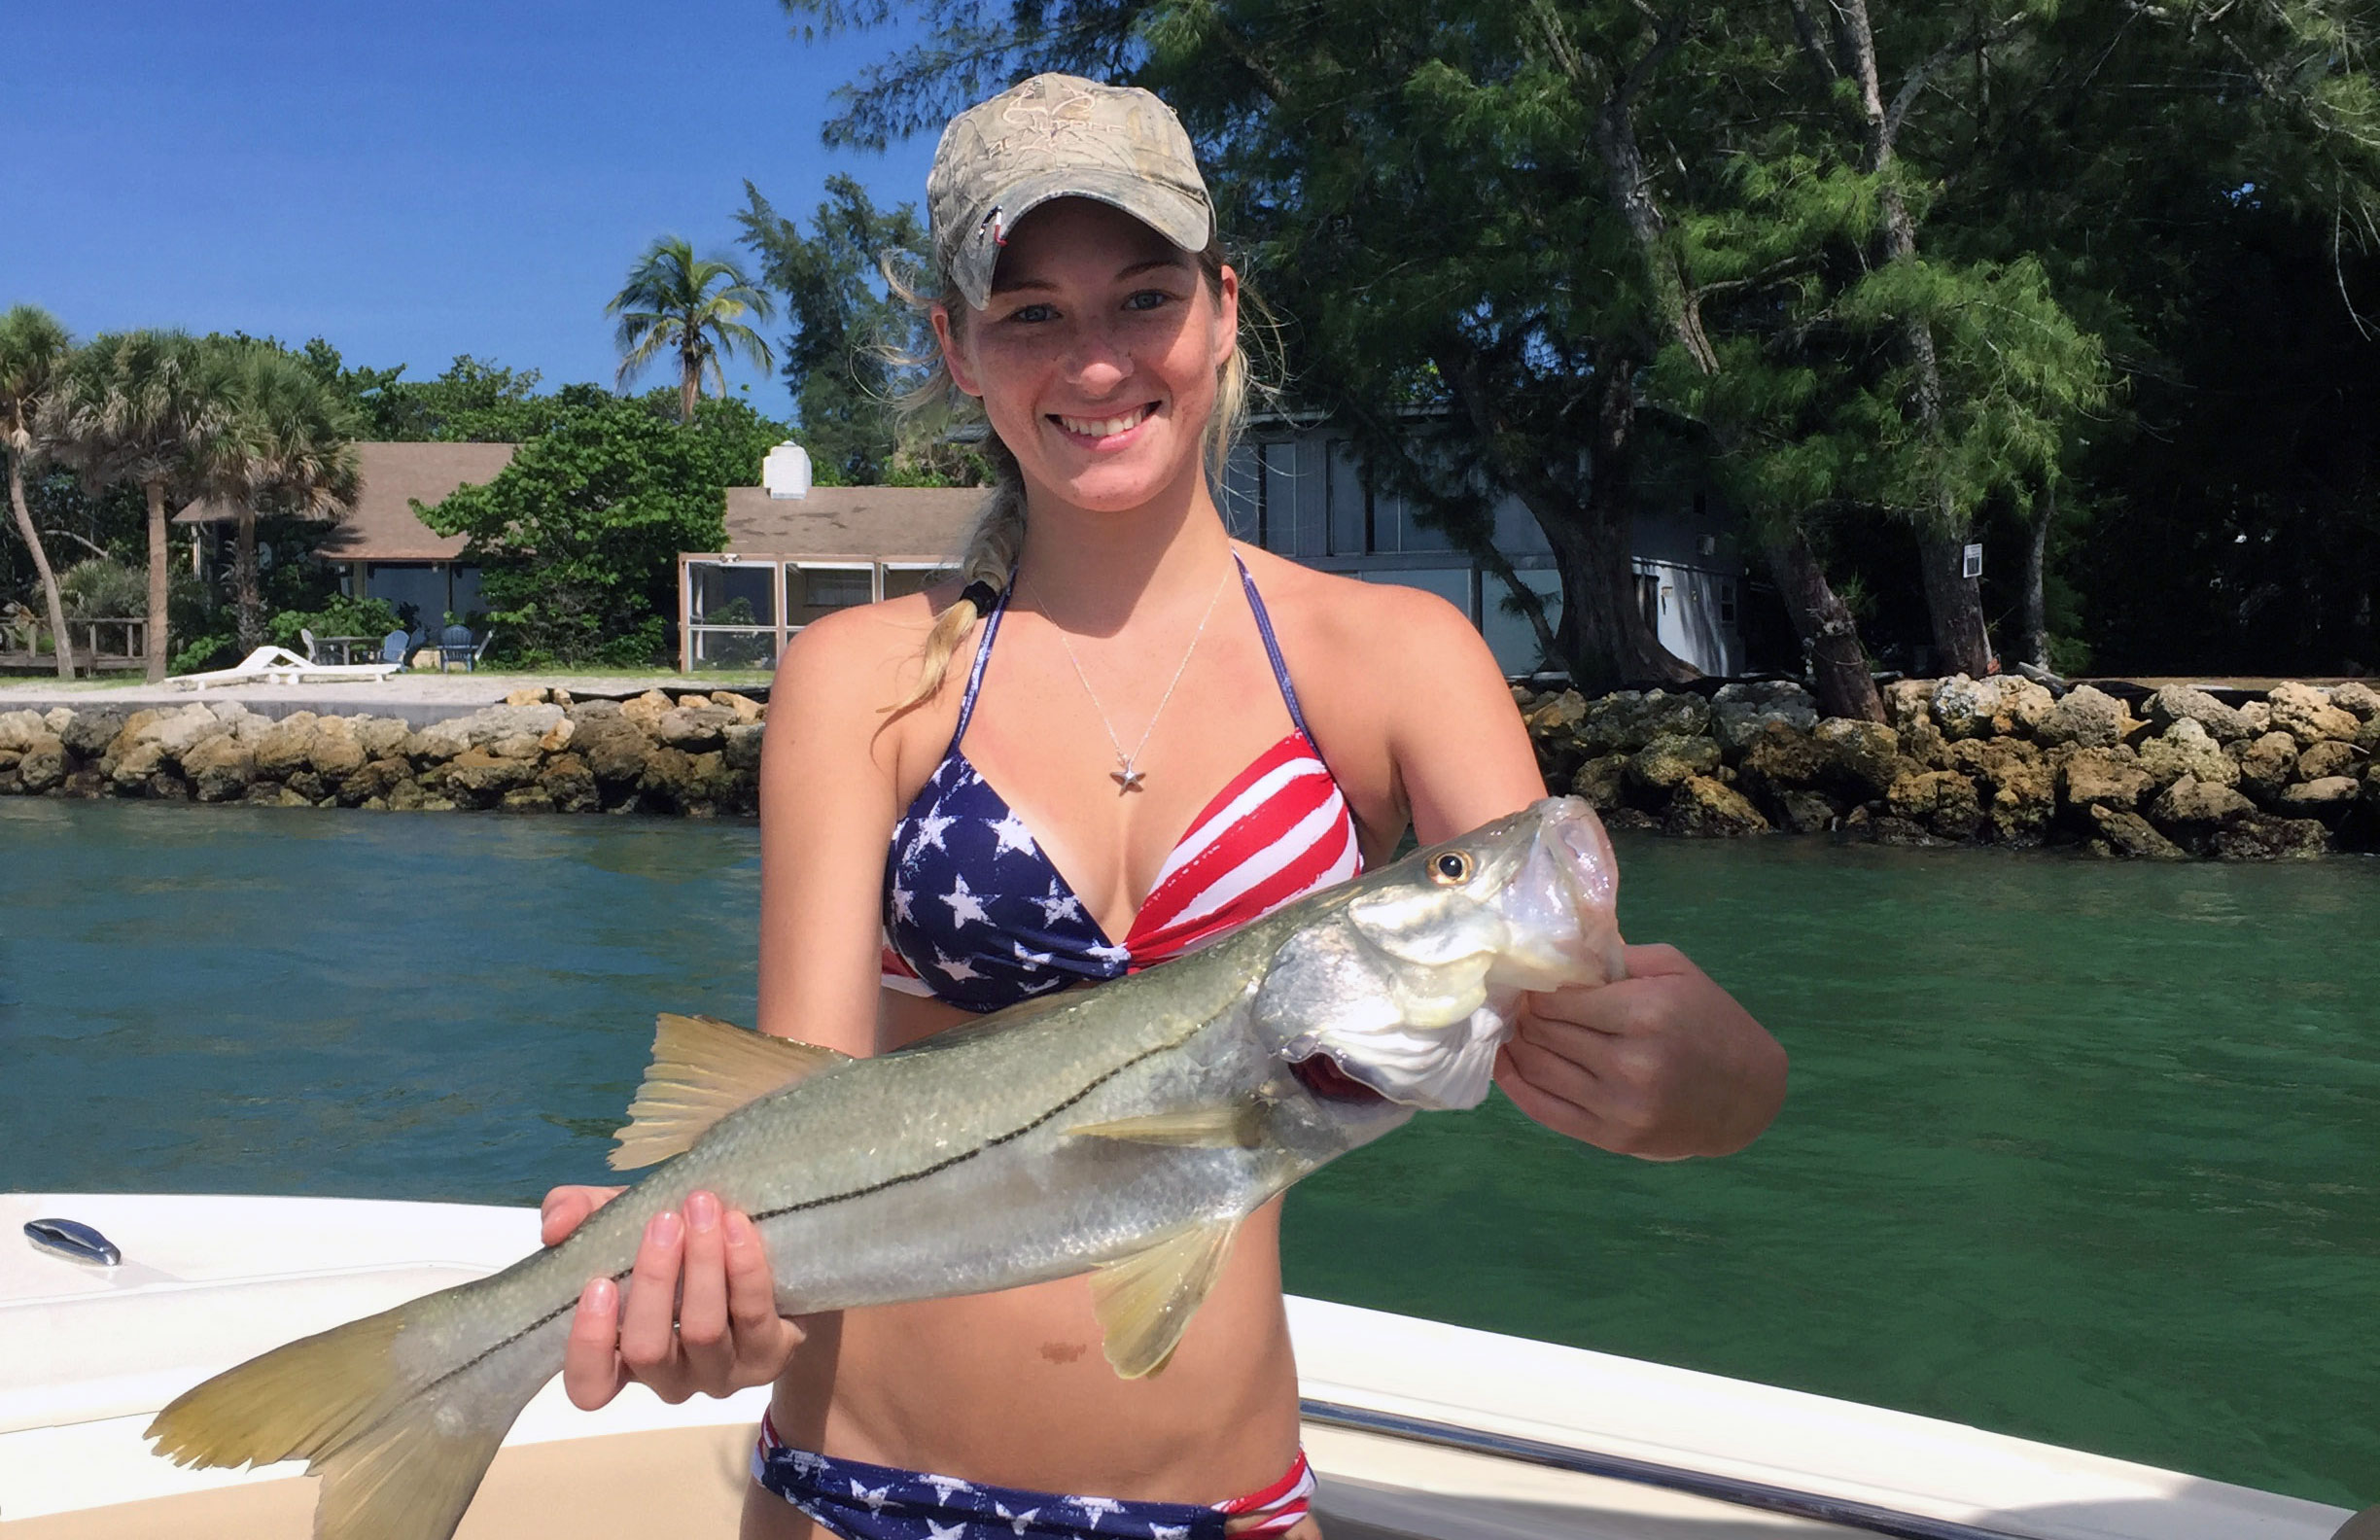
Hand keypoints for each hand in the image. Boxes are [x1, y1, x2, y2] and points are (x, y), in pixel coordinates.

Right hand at [540, 1184, 805, 1408]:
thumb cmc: (683, 1245)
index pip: (590, 1386)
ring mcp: (720, 1373)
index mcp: (624, 1354)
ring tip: (704, 1208)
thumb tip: (556, 1225)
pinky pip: (753, 1315)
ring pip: (702, 1331)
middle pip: (647, 1350)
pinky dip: (745, 1267)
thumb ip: (581, 1213)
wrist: (777, 1259)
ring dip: (702, 1264)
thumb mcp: (627, 1219)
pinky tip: (737, 1226)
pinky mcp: (768, 1357)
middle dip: (653, 1280)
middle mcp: (669, 1376)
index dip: (587, 1346)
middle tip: (664, 1220)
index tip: (598, 1284)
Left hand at [1494, 943, 1785, 1159]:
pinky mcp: (1613, 1138)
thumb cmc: (1710, 1022)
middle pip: (1545, 1034)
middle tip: (1513, 1004)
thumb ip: (1616, 959)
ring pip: (1539, 1070)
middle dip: (1523, 1016)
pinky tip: (1506, 1065)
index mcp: (1645, 1014)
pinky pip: (1546, 1112)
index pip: (1558, 1001)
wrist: (1747, 1094)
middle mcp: (1630, 1063)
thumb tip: (1555, 955)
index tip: (1527, 983)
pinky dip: (1517, 1086)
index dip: (1535, 990)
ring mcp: (1620, 1106)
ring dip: (1516, 1046)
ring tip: (1511, 1029)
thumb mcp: (1675, 971)